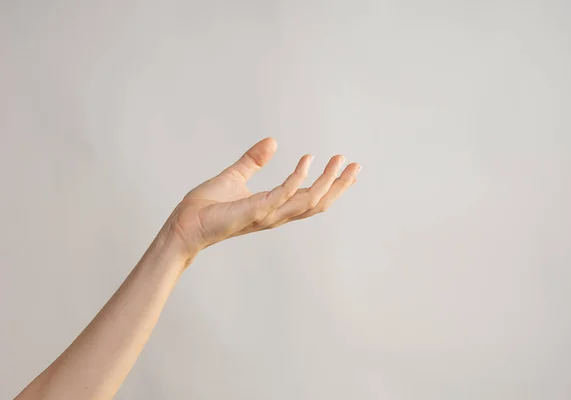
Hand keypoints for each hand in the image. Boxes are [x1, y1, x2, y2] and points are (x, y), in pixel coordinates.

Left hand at [162, 138, 360, 261]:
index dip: (330, 185)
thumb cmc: (207, 206)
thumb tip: (273, 141)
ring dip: (327, 181)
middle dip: (339, 185)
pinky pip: (281, 196)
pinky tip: (306, 160)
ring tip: (339, 160)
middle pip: (317, 203)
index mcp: (273, 208)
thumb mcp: (235, 176)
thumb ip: (253, 160)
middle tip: (355, 165)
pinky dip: (296, 178)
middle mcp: (275, 215)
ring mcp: (266, 215)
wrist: (184, 224)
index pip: (309, 199)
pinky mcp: (253, 212)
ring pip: (307, 202)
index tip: (345, 167)